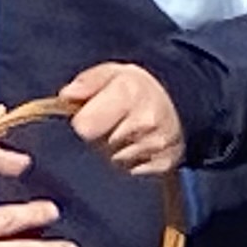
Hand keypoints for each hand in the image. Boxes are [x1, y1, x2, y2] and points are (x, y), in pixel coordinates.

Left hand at [59, 60, 186, 175]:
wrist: (180, 102)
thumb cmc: (137, 88)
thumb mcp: (112, 73)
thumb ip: (87, 82)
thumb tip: (66, 95)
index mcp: (128, 94)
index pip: (84, 126)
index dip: (83, 123)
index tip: (89, 116)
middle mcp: (145, 121)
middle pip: (98, 148)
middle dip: (100, 138)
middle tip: (112, 124)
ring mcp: (156, 145)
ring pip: (115, 162)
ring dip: (114, 152)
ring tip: (125, 135)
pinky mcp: (164, 164)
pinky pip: (132, 173)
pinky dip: (131, 164)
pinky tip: (137, 147)